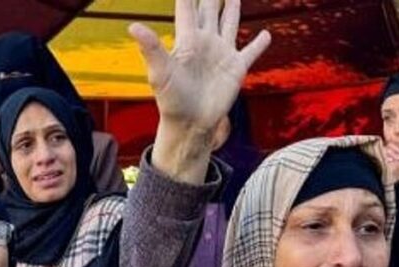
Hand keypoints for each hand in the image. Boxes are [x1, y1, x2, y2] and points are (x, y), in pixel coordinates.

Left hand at [130, 0, 269, 182]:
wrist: (190, 124)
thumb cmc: (171, 100)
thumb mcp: (159, 72)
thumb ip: (150, 48)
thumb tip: (133, 27)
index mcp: (187, 40)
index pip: (187, 8)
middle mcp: (205, 43)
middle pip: (209, 10)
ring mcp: (221, 54)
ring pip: (229, 24)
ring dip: (232, 10)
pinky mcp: (236, 69)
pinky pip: (250, 52)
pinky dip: (259, 44)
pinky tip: (266, 34)